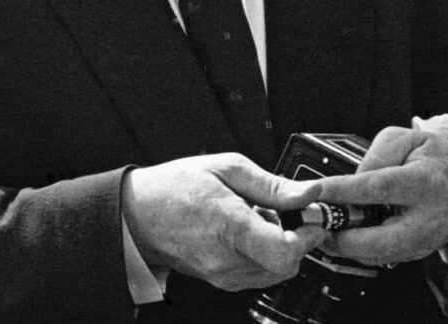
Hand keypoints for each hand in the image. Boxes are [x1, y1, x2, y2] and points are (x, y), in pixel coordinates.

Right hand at [122, 153, 327, 291]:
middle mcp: (227, 258)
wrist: (138, 215)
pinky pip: (258, 275)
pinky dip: (264, 256)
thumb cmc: (174, 188)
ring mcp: (223, 274)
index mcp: (229, 226)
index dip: (308, 236)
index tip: (309, 217)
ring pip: (276, 273)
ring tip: (262, 219)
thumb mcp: (226, 167)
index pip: (286, 251)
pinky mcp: (221, 281)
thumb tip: (307, 192)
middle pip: (287, 265)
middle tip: (288, 213)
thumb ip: (271, 184)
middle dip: (298, 240)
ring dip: (281, 248)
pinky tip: (250, 233)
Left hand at [315, 126, 447, 266]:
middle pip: (380, 241)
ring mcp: (423, 242)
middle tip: (318, 226)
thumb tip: (354, 179)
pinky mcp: (417, 254)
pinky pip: (382, 259)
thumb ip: (378, 154)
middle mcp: (426, 218)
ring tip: (326, 229)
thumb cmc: (435, 159)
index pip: (378, 188)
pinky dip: (359, 251)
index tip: (316, 191)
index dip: (344, 191)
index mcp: (425, 182)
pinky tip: (345, 234)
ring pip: (379, 257)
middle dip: (344, 238)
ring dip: (347, 247)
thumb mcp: (408, 139)